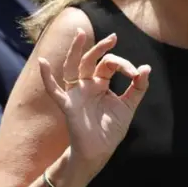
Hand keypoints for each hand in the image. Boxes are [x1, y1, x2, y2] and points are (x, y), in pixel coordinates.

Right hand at [39, 29, 150, 178]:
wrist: (99, 152)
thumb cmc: (110, 130)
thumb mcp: (128, 107)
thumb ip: (138, 88)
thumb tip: (146, 68)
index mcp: (100, 84)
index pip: (109, 65)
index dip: (124, 65)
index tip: (136, 74)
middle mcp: (86, 85)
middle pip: (91, 60)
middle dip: (101, 48)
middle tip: (113, 37)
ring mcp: (76, 93)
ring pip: (73, 67)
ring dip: (76, 51)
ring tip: (80, 34)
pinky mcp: (68, 105)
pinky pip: (54, 90)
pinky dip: (47, 77)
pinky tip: (42, 62)